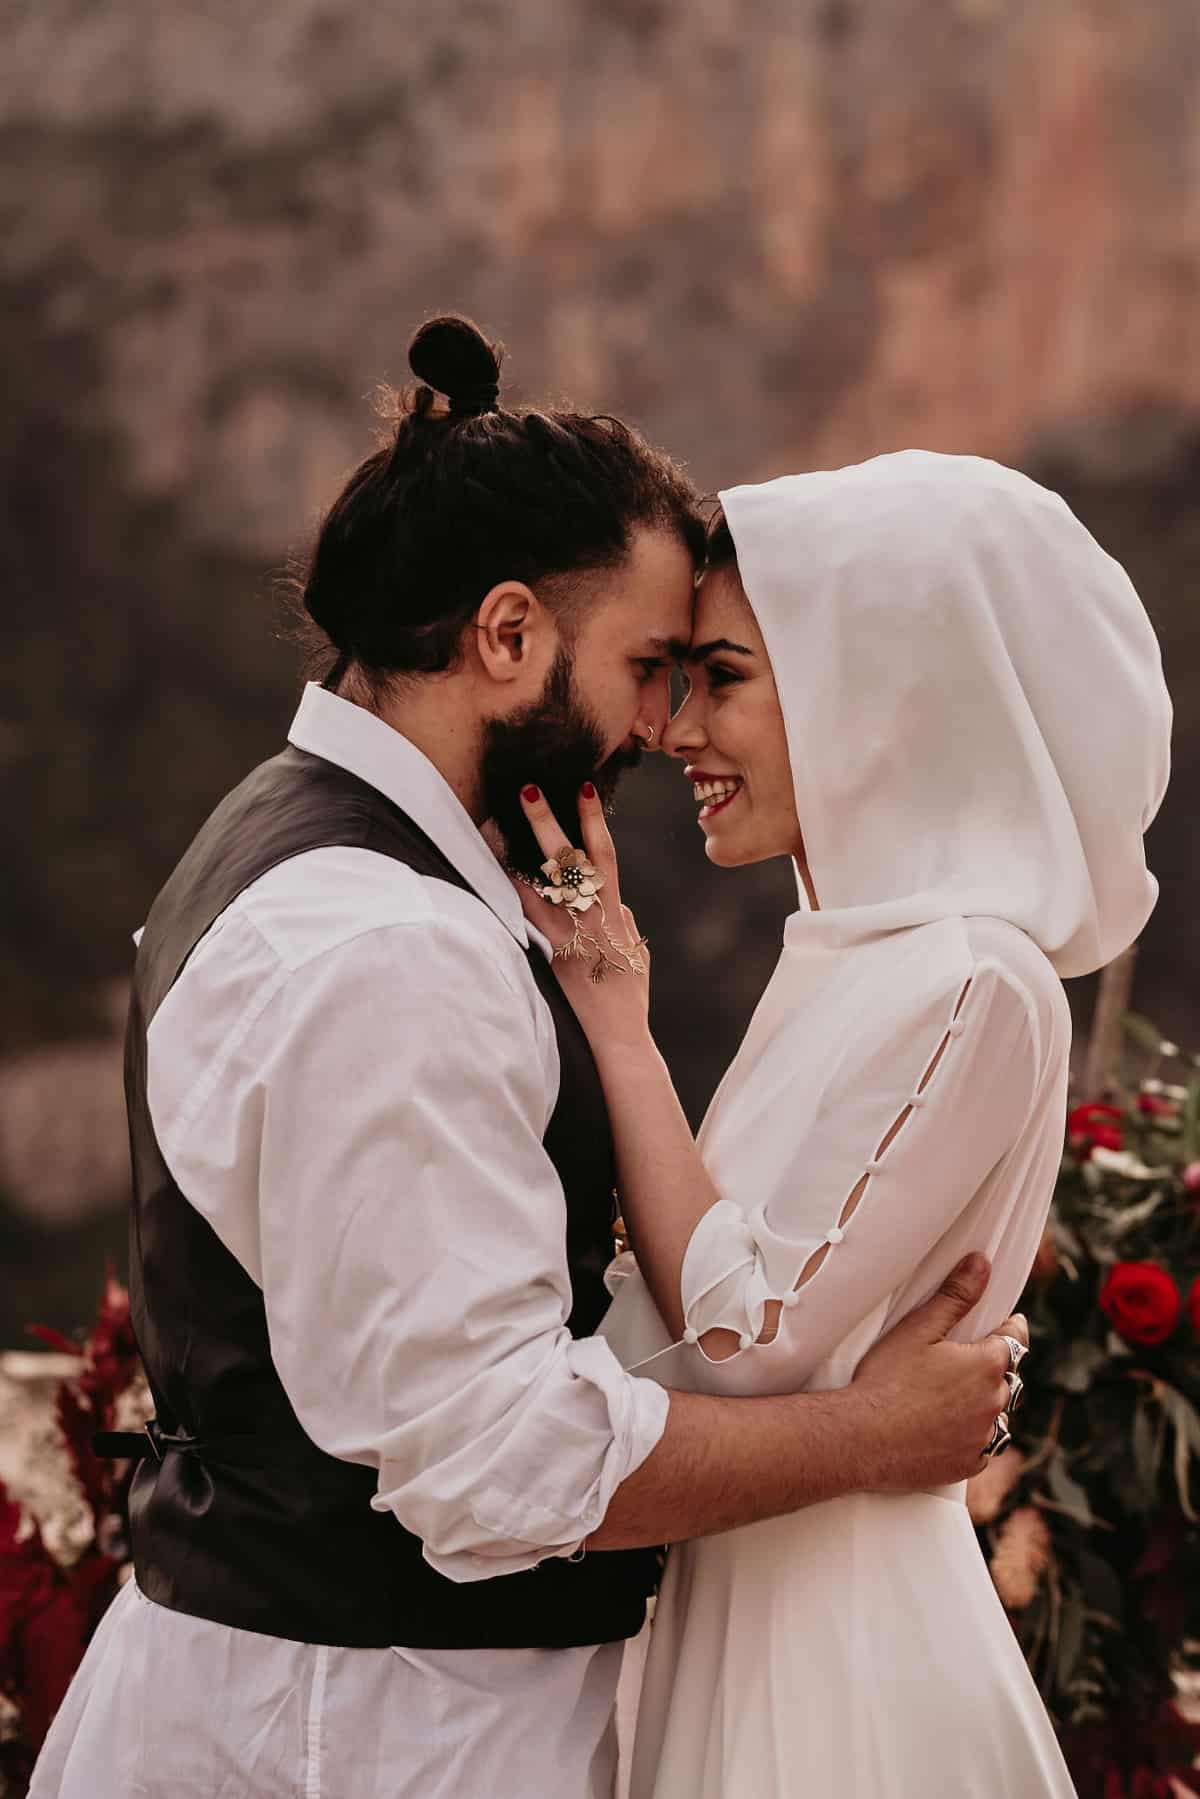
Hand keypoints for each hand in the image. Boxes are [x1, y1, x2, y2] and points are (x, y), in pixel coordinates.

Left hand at [512, 783, 652, 1052]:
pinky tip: (492, 879)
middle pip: (570, 858)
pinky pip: (528, 920)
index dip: (593, 820)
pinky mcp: (553, 955)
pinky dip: (512, 898)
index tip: (584, 787)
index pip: (605, 854)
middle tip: (528, 789)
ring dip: (517, 855)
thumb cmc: (630, 997)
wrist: (620, 1033)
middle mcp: (594, 916)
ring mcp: (571, 935)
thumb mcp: (638, 955)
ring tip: (494, 828)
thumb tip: (625, 910)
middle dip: (549, 822)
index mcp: (616, 911)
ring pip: (541, 886)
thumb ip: (629, 928)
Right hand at [850, 1254, 1026, 1491]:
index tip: (1008, 1323)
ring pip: (997, 1414)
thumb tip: (982, 1263)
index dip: (1010, 1328)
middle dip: (994, 1368)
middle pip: (1007, 1378)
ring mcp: (983, 1437)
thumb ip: (955, 1295)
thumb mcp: (918, 1328)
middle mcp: (994, 1402)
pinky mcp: (970, 1464)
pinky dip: (972, 1436)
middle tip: (967, 1361)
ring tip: (954, 1397)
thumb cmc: (885, 1379)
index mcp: (987, 1365)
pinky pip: (983, 1447)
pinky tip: (946, 1429)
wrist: (860, 1438)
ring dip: (985, 1404)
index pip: (1016, 1339)